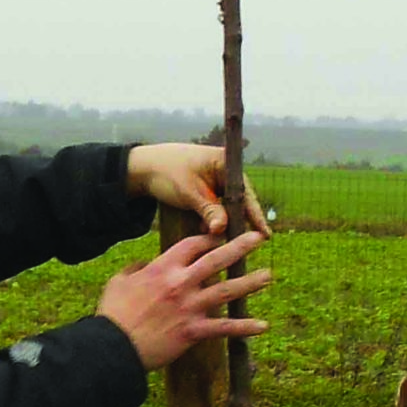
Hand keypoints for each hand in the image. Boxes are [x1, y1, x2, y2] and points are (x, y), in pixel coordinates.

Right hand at [98, 230, 272, 368]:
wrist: (113, 346)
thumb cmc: (113, 314)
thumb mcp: (119, 281)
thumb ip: (136, 269)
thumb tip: (144, 265)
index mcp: (163, 268)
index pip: (193, 245)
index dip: (210, 238)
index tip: (222, 236)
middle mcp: (180, 283)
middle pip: (216, 260)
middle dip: (240, 247)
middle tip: (259, 239)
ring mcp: (189, 307)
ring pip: (227, 291)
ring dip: (250, 283)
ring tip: (268, 276)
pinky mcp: (193, 331)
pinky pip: (224, 328)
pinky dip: (244, 327)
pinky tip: (262, 326)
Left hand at [126, 143, 273, 238]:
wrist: (142, 168)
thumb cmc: (166, 173)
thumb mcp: (189, 193)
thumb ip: (208, 210)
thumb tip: (223, 230)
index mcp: (224, 162)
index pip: (245, 192)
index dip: (255, 215)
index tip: (264, 234)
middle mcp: (224, 170)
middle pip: (240, 201)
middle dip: (241, 222)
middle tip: (252, 243)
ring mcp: (216, 180)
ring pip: (228, 206)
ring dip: (226, 222)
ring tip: (229, 241)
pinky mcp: (207, 189)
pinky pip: (218, 207)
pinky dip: (215, 219)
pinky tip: (212, 233)